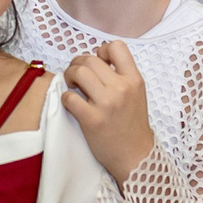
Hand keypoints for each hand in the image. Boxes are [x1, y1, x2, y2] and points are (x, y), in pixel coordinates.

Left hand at [58, 43, 153, 182]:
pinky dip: (66, 98)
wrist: (136, 156)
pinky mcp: (92, 119)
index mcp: (134, 79)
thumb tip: (97, 58)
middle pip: (90, 59)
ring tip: (72, 86)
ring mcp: (107, 104)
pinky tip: (71, 104)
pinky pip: (69, 97)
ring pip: (79, 72)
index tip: (98, 62)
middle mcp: (121, 88)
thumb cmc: (132, 124)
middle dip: (77, 64)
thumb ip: (121, 75)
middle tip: (76, 76)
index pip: (117, 46)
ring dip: (69, 76)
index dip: (102, 50)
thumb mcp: (136, 94)